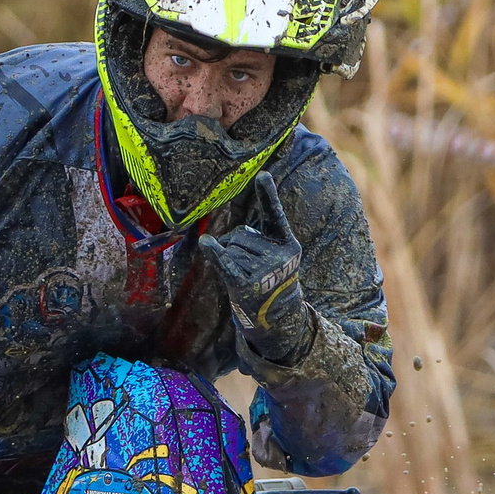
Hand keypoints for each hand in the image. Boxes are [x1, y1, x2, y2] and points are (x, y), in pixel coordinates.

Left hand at [201, 172, 316, 364]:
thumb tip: (218, 239)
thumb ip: (258, 240)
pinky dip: (214, 252)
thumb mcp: (276, 258)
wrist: (277, 318)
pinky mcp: (246, 284)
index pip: (275, 215)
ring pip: (230, 248)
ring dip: (228, 258)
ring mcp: (264, 270)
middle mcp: (279, 256)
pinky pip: (225, 262)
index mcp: (288, 244)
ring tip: (244, 275)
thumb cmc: (271, 282)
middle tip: (247, 267)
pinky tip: (206, 244)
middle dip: (235, 246)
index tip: (263, 174)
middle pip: (240, 234)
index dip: (268, 194)